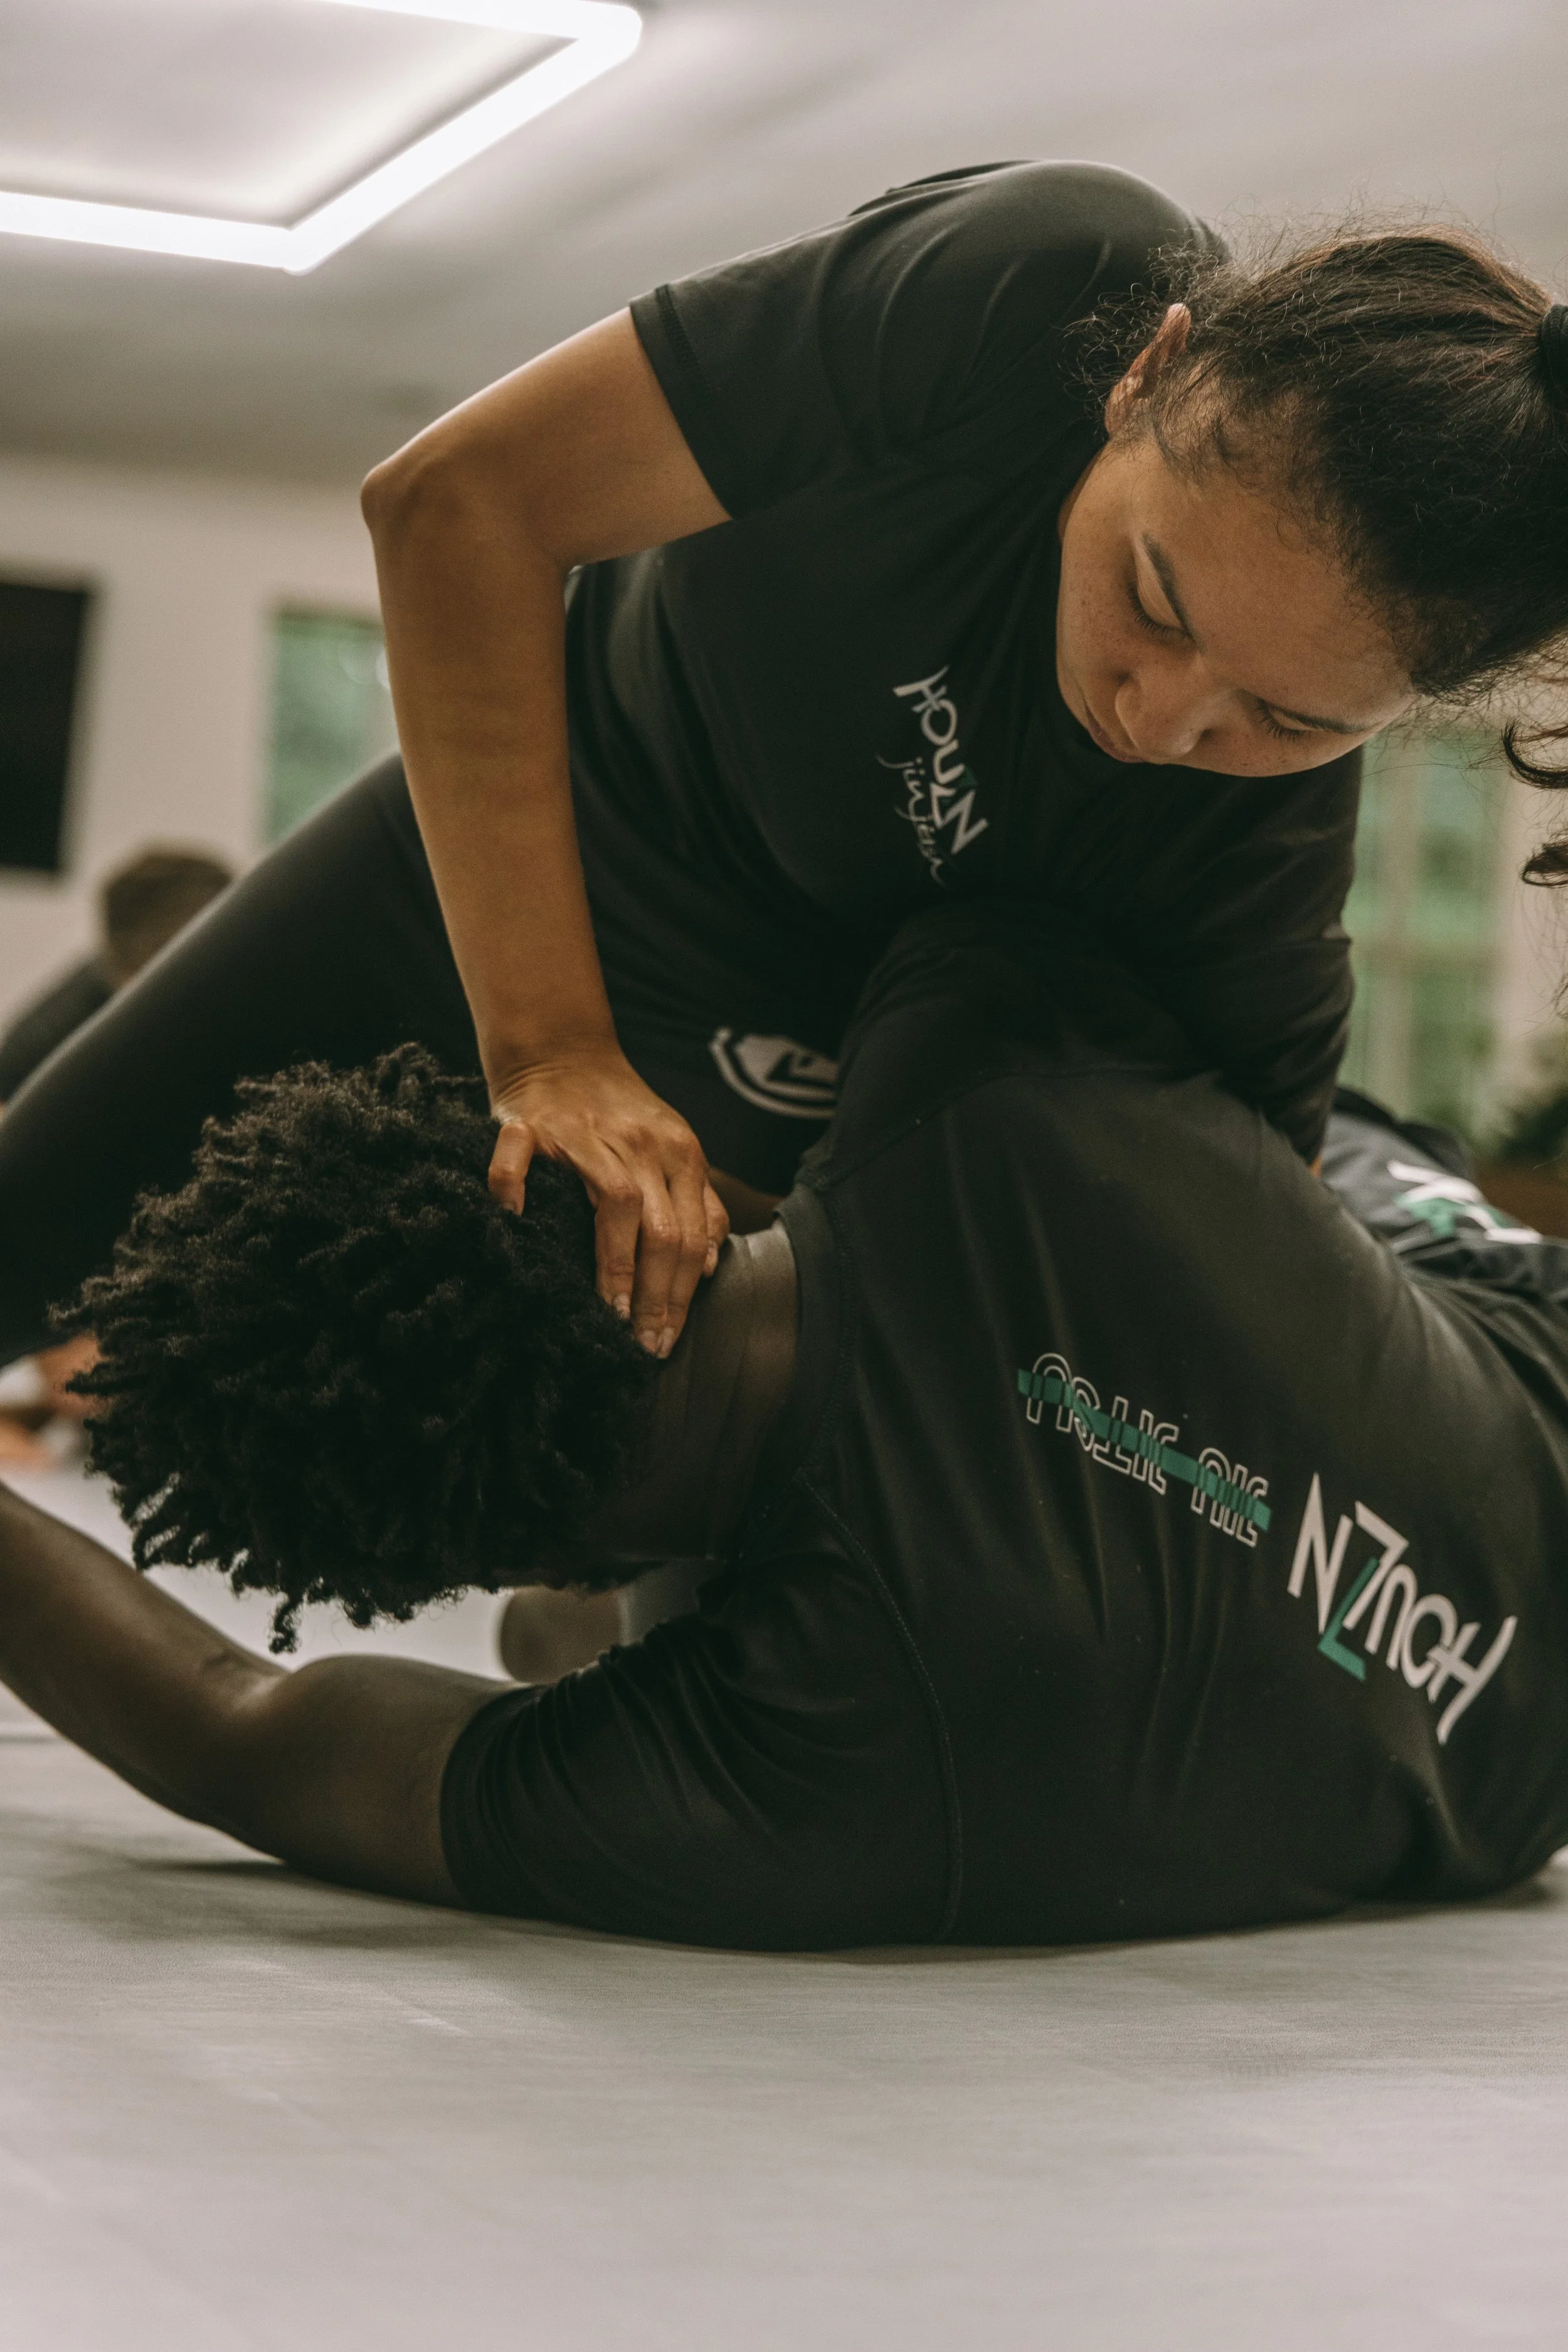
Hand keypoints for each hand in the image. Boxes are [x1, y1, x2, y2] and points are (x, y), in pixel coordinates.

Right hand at [487, 1054, 727, 1354]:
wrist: (564, 1051)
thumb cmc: (620, 1115)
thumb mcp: (673, 1152)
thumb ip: (697, 1204)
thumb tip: (707, 1266)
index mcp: (678, 1153)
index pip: (688, 1235)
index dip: (680, 1294)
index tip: (667, 1340)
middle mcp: (639, 1144)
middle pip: (660, 1228)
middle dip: (655, 1296)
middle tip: (643, 1345)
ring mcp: (584, 1133)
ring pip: (613, 1204)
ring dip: (614, 1266)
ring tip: (611, 1313)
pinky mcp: (528, 1124)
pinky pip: (517, 1159)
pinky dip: (512, 1190)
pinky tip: (514, 1224)